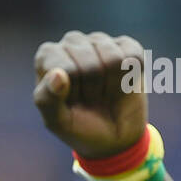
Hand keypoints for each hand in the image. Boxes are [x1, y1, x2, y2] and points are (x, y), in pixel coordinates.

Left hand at [33, 31, 147, 159]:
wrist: (111, 139)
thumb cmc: (78, 127)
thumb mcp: (57, 122)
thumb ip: (47, 100)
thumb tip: (57, 74)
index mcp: (48, 57)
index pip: (64, 67)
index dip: (72, 90)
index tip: (70, 100)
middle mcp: (72, 42)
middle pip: (89, 62)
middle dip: (92, 89)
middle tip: (89, 99)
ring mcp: (99, 41)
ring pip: (113, 59)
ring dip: (111, 85)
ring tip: (102, 93)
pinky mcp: (125, 45)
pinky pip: (132, 58)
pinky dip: (128, 79)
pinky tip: (119, 85)